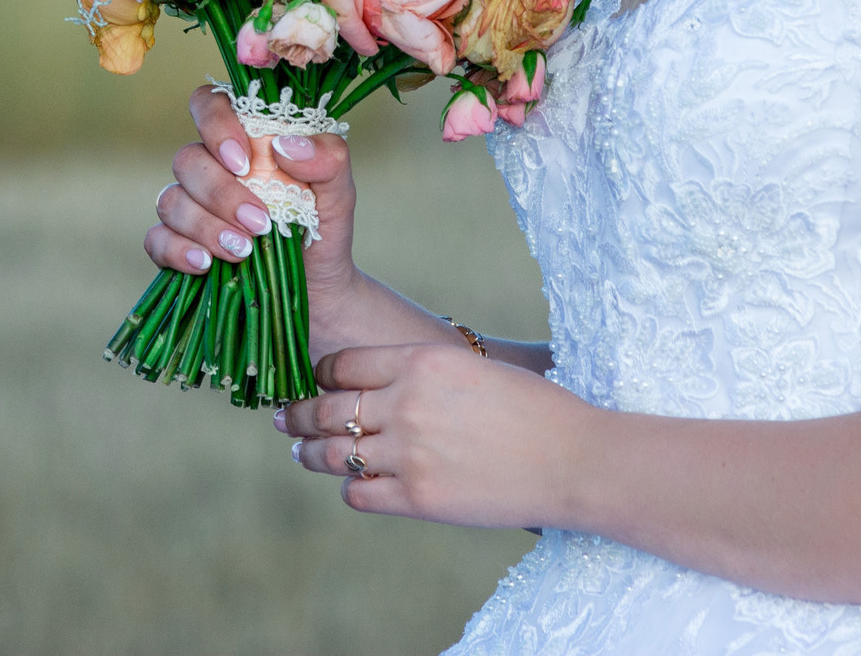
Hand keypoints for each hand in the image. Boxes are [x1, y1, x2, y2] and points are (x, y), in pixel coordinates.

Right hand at [144, 82, 362, 337]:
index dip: (216, 125)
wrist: (318, 290)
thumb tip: (284, 145)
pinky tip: (205, 265)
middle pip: (187, 160)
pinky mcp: (177, 246)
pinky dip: (178, 251)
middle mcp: (210, 167)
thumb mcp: (339, 192)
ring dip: (206, 226)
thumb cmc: (323, 229)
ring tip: (244, 252)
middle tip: (259, 223)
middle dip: (221, 193)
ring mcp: (190, 207)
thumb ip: (328, 159)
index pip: (209, 104)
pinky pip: (157, 240)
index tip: (243, 162)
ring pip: (171, 201)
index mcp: (244, 140)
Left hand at [278, 343, 591, 529]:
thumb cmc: (534, 410)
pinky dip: (350, 490)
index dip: (320, 375)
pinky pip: (359, 495)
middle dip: (300, 415)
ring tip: (303, 454)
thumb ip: (420, 375)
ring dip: (312, 454)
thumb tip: (375, 386)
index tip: (313, 383)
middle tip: (286, 419)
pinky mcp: (418, 499)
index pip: (342, 365)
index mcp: (420, 361)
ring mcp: (409, 453)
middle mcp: (405, 403)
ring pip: (334, 454)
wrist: (574, 459)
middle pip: (327, 408)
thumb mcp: (472, 369)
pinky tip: (355, 486)